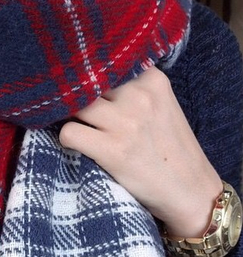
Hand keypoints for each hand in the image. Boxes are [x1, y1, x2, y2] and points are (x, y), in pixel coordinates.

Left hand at [59, 67, 221, 239]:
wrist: (191, 191)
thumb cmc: (170, 148)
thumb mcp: (161, 106)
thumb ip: (133, 89)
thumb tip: (90, 79)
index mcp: (152, 80)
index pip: (104, 65)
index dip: (89, 78)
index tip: (83, 87)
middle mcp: (138, 96)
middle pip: (87, 84)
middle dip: (77, 98)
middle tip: (78, 113)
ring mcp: (125, 122)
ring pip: (74, 106)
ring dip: (69, 117)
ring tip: (80, 128)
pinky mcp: (111, 149)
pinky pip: (68, 132)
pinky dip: (66, 139)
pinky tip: (77, 145)